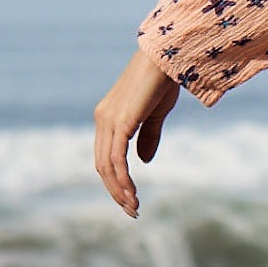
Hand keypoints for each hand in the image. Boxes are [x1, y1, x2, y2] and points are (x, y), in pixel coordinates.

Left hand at [94, 52, 182, 215]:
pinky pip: (116, 159)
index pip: (105, 157)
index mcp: (108, 117)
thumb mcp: (156, 113)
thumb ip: (148, 136)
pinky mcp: (119, 122)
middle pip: (101, 165)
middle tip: (131, 210)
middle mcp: (102, 120)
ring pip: (106, 166)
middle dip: (115, 191)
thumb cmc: (163, 79)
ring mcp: (108, 121)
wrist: (166, 56)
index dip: (115, 180)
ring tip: (133, 208)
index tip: (129, 198)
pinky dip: (123, 179)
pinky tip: (132, 193)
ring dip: (119, 190)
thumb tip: (143, 161)